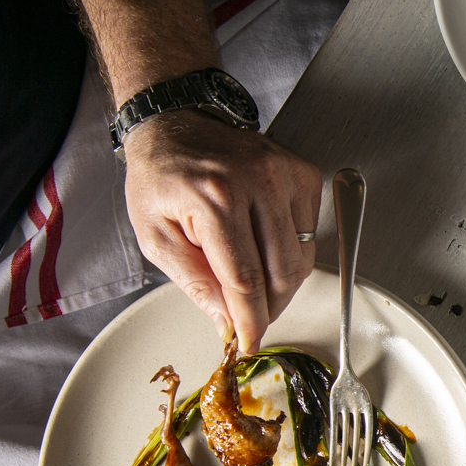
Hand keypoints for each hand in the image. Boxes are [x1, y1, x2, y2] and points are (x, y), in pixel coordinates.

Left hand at [125, 110, 322, 350]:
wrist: (177, 124)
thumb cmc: (162, 175)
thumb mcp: (155, 235)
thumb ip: (193, 282)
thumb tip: (226, 320)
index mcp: (215, 198)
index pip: (245, 279)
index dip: (251, 319)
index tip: (250, 341)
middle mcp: (256, 182)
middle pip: (282, 273)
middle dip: (269, 307)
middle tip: (251, 316)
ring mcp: (284, 175)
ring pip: (302, 257)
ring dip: (282, 283)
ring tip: (255, 282)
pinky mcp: (302, 174)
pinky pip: (310, 233)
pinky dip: (292, 251)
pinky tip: (265, 244)